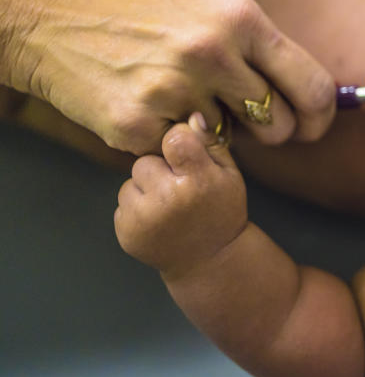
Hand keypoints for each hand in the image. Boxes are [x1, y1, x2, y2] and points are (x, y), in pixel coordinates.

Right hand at [15, 0, 334, 154]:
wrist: (52, 19)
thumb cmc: (141, 13)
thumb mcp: (210, 8)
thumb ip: (257, 47)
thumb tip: (308, 93)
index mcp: (241, 18)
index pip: (311, 84)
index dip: (320, 116)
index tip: (314, 128)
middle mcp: (213, 52)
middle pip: (278, 125)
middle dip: (268, 131)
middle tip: (239, 116)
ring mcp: (174, 90)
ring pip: (228, 141)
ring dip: (213, 131)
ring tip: (179, 97)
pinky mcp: (137, 123)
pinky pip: (179, 151)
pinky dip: (169, 139)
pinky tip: (145, 106)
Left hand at [115, 116, 246, 275]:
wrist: (209, 260)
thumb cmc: (222, 211)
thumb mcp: (230, 175)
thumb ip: (210, 144)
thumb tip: (190, 116)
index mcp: (198, 181)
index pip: (174, 138)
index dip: (178, 142)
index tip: (185, 152)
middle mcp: (168, 199)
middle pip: (145, 161)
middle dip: (158, 169)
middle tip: (177, 186)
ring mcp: (143, 219)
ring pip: (130, 182)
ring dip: (145, 189)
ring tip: (167, 205)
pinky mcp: (126, 233)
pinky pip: (122, 204)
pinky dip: (137, 209)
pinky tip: (157, 220)